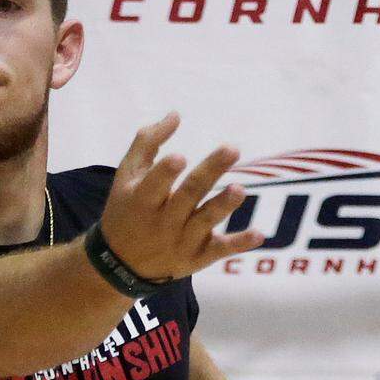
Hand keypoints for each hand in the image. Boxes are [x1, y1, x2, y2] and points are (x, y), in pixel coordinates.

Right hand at [100, 112, 263, 281]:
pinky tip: (259, 235)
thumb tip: (176, 114)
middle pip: (188, 195)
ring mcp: (180, 241)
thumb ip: (147, 143)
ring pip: (205, 222)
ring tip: (240, 189)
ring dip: (223, 206)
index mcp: (142, 199)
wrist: (120, 264)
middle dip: (209, 172)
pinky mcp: (197, 257)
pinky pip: (219, 250)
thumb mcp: (127, 176)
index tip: (180, 157)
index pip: (154, 184)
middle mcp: (161, 222)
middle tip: (232, 148)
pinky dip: (239, 244)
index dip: (166, 172)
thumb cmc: (127, 209)